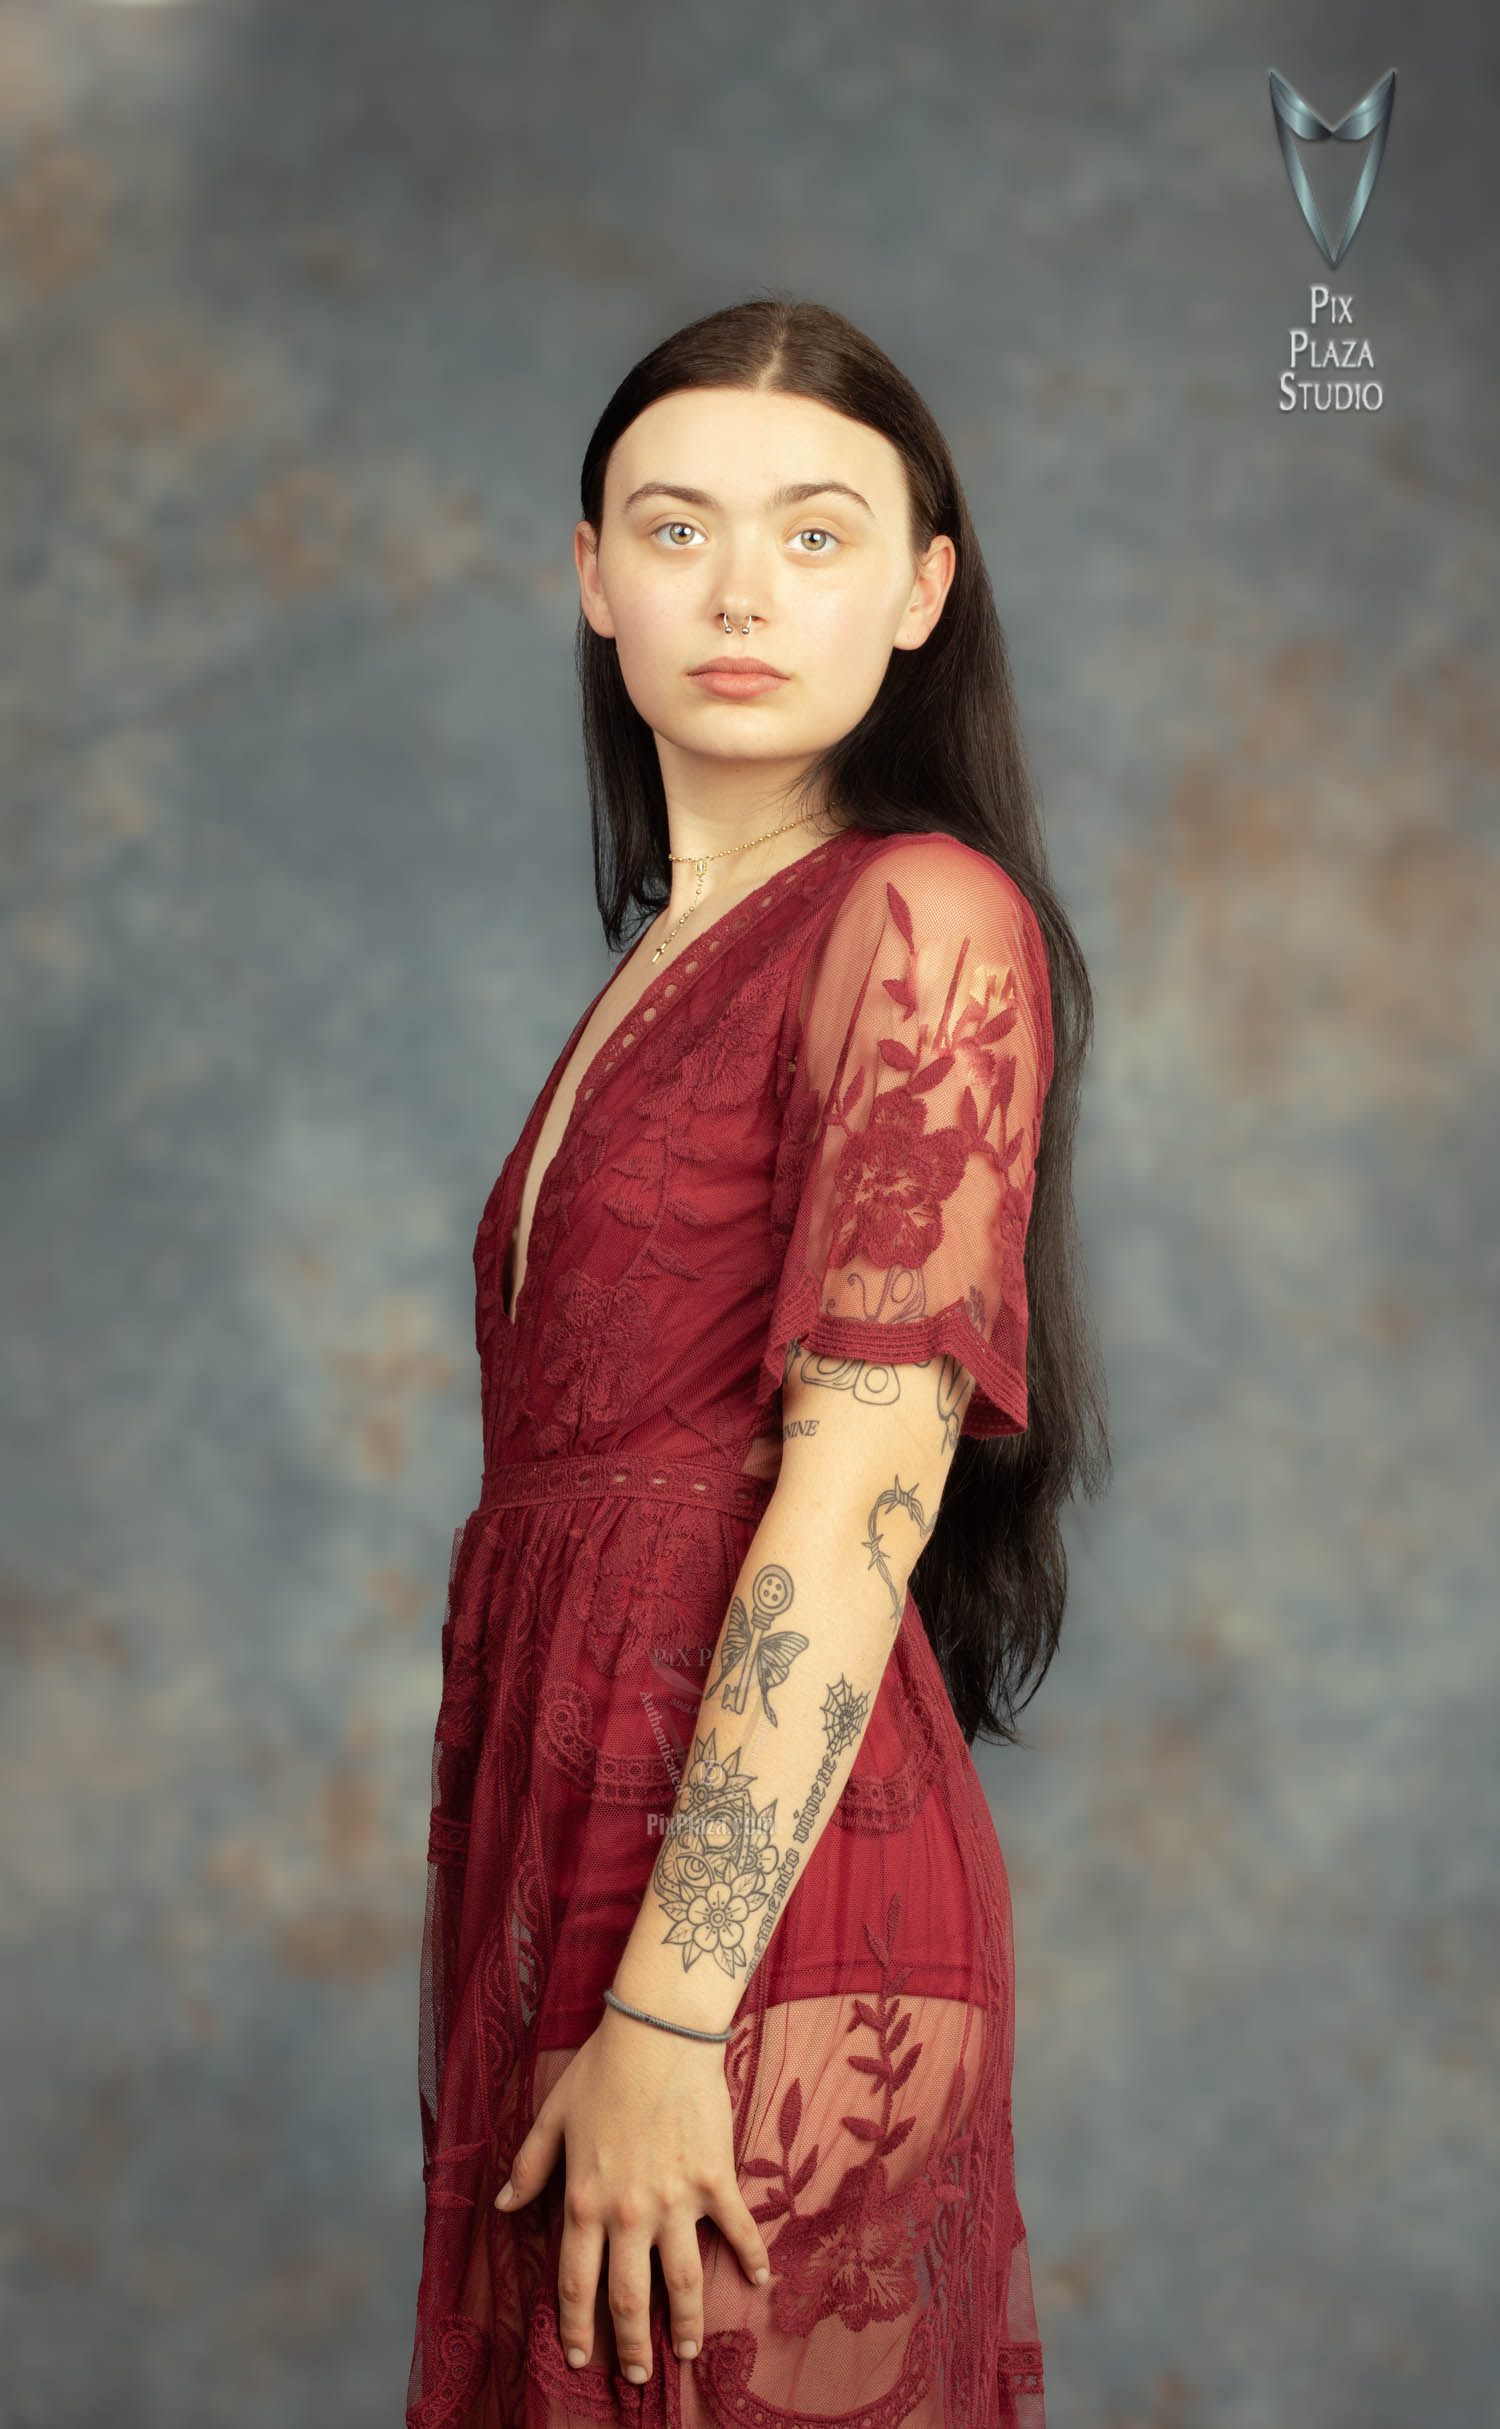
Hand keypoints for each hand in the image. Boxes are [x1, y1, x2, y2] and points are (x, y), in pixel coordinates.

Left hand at [493, 2002, 771, 2381]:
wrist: (658, 2033)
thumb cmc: (601, 2070)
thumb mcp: (552, 2118)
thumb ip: (528, 2168)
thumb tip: (500, 2206)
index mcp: (584, 2201)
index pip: (576, 2282)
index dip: (577, 2326)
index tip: (581, 2356)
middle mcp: (628, 2213)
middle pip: (628, 2297)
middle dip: (631, 2345)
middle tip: (638, 2375)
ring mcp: (676, 2200)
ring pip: (682, 2283)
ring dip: (684, 2325)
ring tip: (686, 2351)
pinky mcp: (715, 2180)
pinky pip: (738, 2230)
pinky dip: (752, 2258)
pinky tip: (761, 2282)